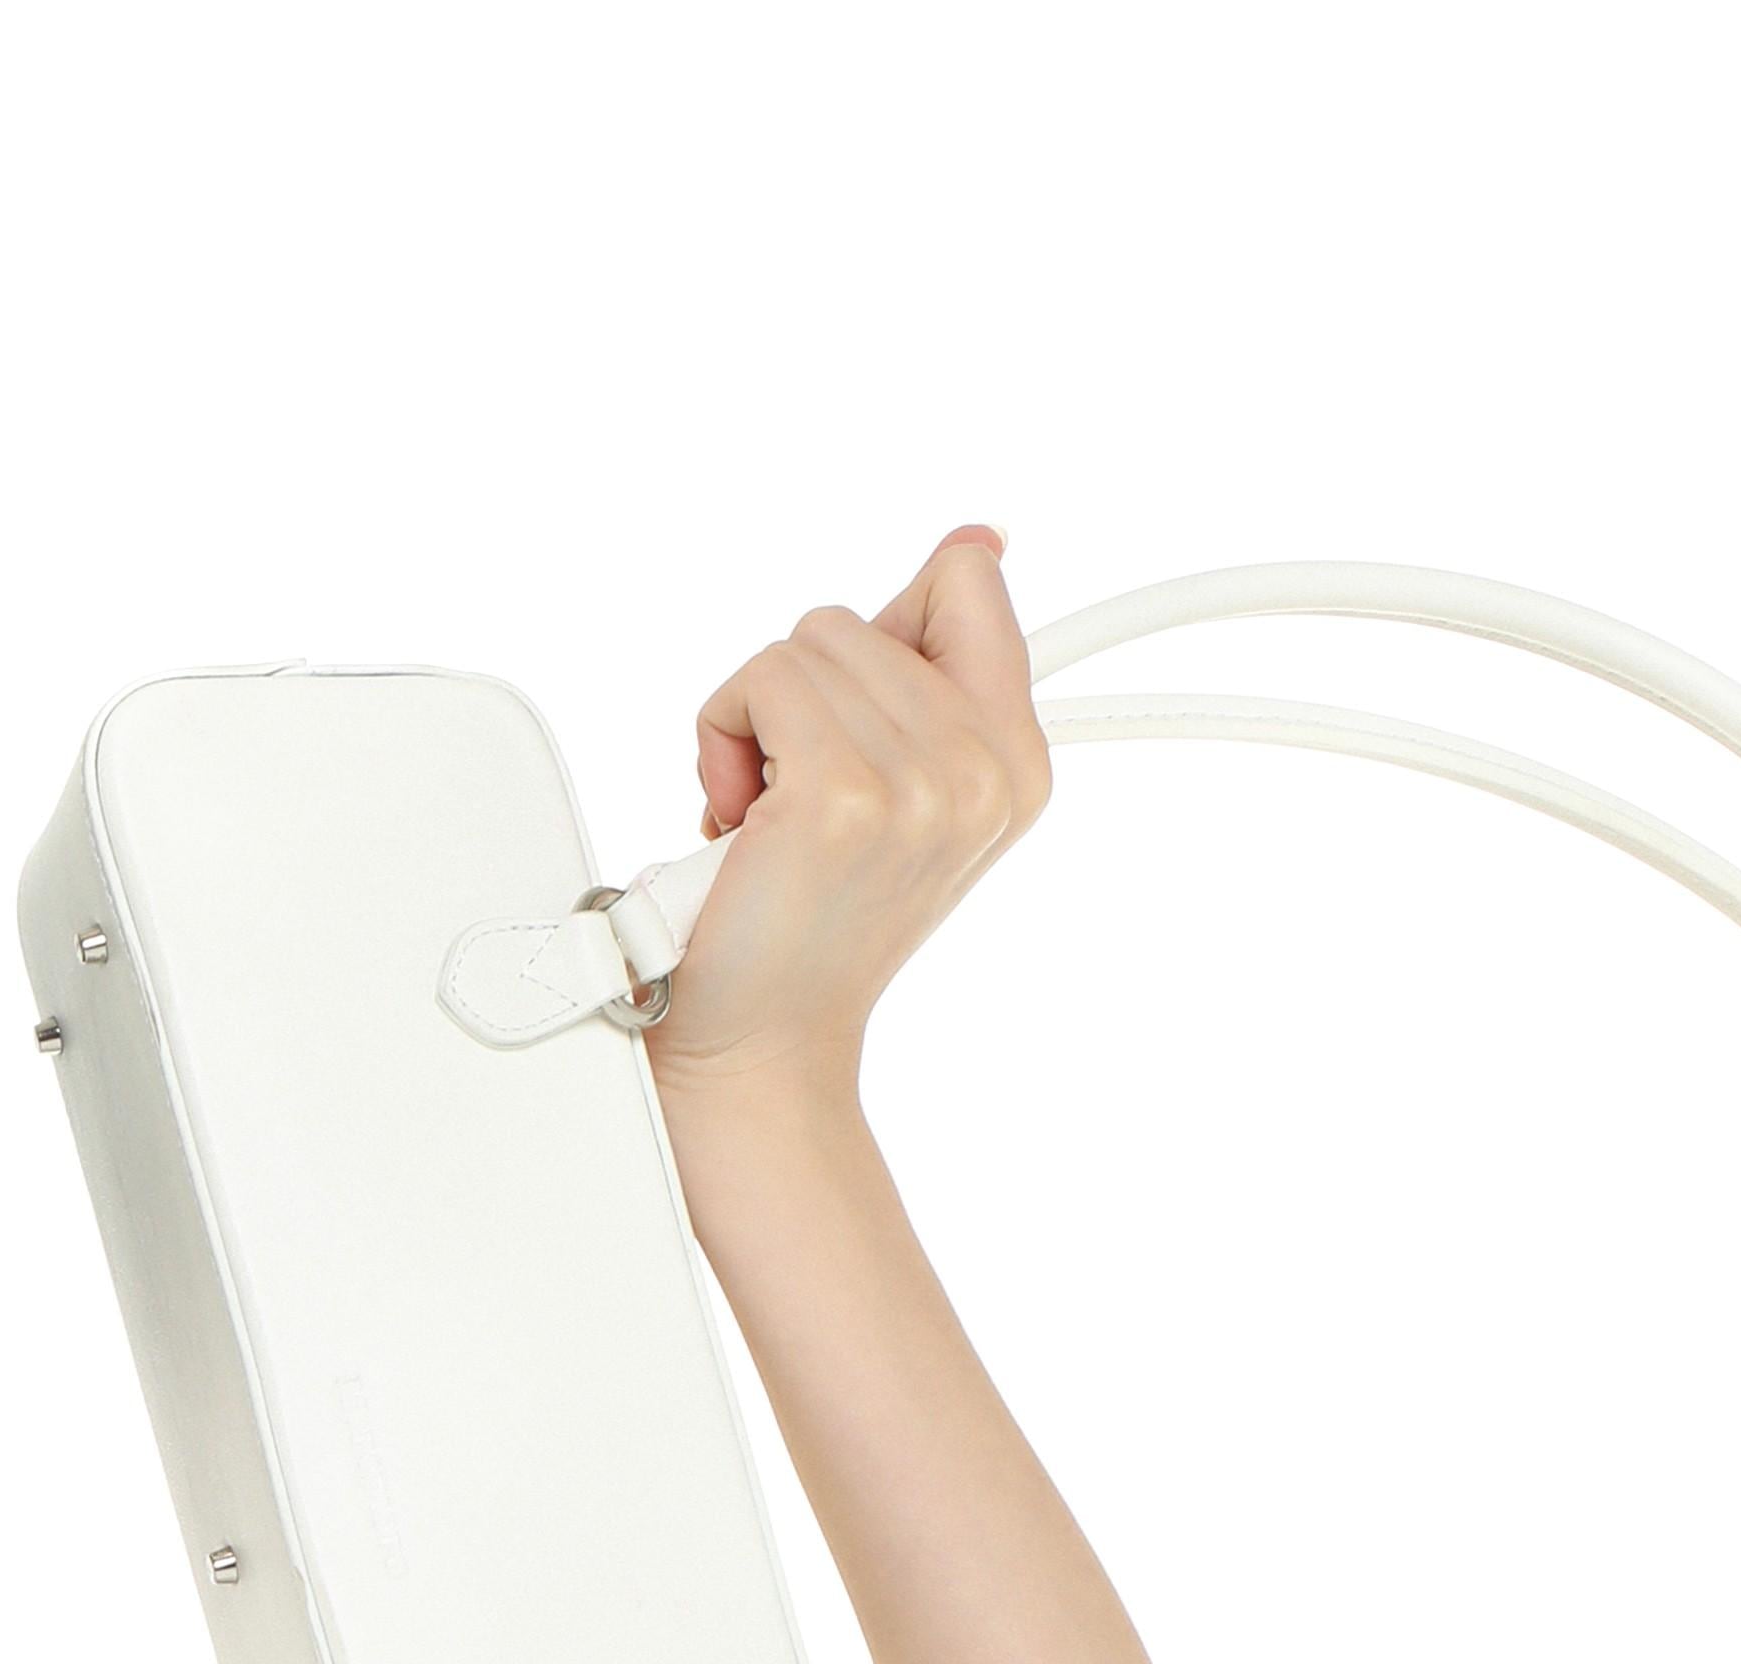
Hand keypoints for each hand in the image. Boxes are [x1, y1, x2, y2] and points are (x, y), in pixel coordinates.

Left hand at [647, 531, 1050, 1120]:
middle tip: (792, 804)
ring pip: (805, 645)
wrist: (758, 1048)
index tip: (852, 713)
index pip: (966, 584)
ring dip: (756, 724)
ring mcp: (921, 781)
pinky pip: (760, 681)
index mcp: (1019, 763)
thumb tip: (980, 538)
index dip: (889, 622)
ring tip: (763, 824)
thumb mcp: (900, 784)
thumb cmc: (805, 926)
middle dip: (802, 697)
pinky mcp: (840, 792)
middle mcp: (986, 769)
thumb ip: (931, 666)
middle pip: (858, 618)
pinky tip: (735, 823)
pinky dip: (721, 736)